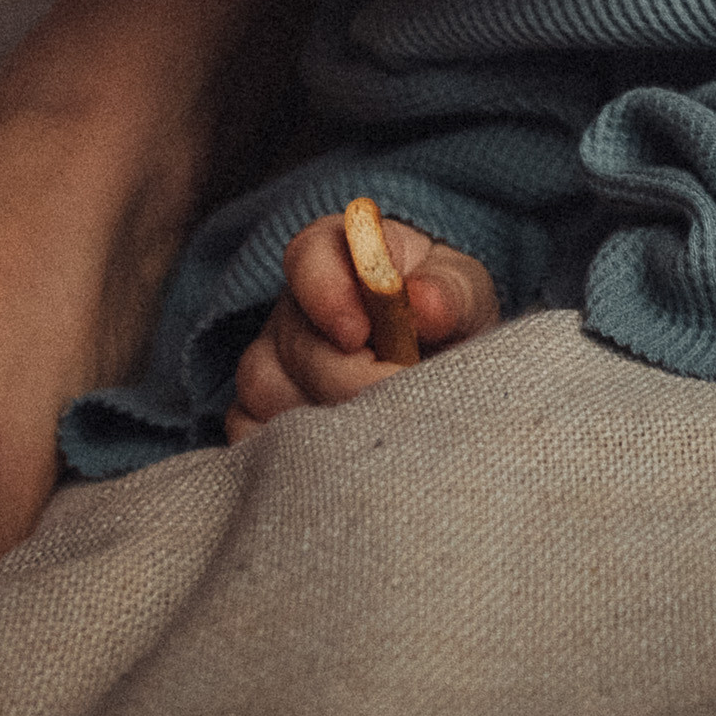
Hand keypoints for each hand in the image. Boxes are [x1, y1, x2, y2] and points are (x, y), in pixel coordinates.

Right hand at [225, 214, 499, 436]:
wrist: (439, 364)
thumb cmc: (445, 315)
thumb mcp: (463, 294)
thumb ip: (448, 293)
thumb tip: (425, 303)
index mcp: (339, 257)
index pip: (308, 258)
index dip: (326, 294)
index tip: (359, 334)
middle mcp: (295, 308)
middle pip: (295, 343)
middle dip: (351, 379)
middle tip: (404, 400)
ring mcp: (270, 362)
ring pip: (269, 393)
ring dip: (330, 420)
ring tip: (386, 428)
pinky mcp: (259, 414)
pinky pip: (252, 435)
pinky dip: (293, 454)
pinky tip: (344, 458)